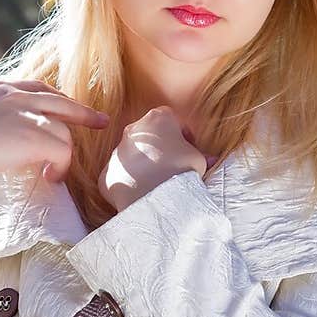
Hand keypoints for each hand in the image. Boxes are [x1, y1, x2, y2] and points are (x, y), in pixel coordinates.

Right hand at [0, 79, 110, 181]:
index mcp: (1, 89)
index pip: (38, 88)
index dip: (58, 99)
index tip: (71, 106)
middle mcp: (17, 96)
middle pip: (61, 102)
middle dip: (83, 113)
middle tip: (101, 122)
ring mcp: (27, 114)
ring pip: (62, 132)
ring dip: (62, 155)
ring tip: (52, 173)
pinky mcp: (34, 135)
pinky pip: (62, 151)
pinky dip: (61, 166)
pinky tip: (50, 177)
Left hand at [98, 106, 218, 213]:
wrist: (154, 197)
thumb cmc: (180, 172)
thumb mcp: (199, 160)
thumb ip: (201, 155)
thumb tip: (209, 160)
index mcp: (158, 118)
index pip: (172, 120)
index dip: (182, 135)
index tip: (188, 149)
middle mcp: (133, 130)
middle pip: (148, 136)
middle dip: (160, 149)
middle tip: (172, 167)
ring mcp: (117, 151)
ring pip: (132, 156)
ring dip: (144, 166)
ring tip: (157, 184)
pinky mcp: (107, 173)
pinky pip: (121, 176)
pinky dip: (131, 183)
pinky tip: (142, 194)